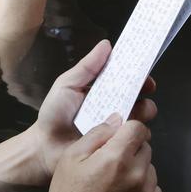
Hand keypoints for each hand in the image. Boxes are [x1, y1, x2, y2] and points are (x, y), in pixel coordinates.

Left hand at [32, 40, 156, 180]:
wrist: (45, 146)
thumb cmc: (54, 112)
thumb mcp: (67, 84)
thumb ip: (87, 67)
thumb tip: (107, 44)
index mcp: (103, 91)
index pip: (126, 80)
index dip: (138, 75)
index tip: (145, 72)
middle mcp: (113, 108)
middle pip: (139, 99)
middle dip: (145, 95)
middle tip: (143, 94)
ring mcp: (117, 129)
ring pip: (140, 119)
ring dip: (142, 114)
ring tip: (131, 115)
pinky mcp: (117, 147)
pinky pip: (134, 140)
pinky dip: (136, 135)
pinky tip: (126, 133)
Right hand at [36, 114, 159, 191]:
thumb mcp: (71, 157)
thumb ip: (97, 134)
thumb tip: (116, 121)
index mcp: (117, 158)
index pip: (138, 128)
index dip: (127, 128)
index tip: (117, 135)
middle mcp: (138, 175)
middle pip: (145, 147)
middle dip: (130, 148)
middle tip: (109, 161)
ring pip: (150, 168)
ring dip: (137, 169)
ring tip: (114, 182)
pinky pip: (153, 190)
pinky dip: (142, 188)